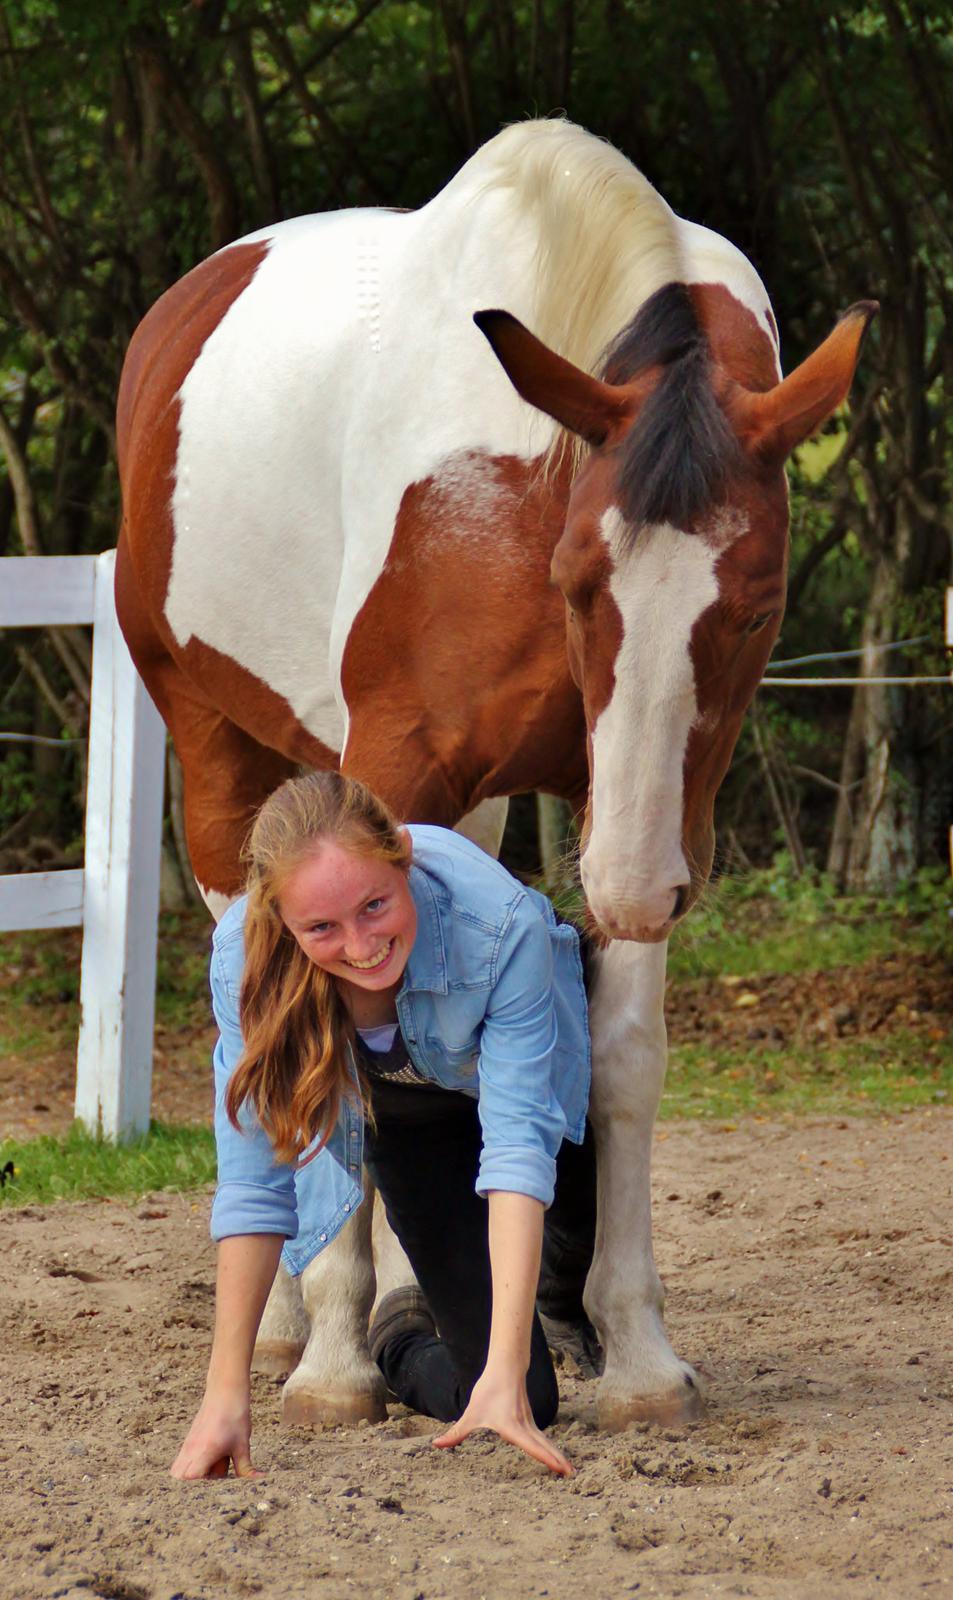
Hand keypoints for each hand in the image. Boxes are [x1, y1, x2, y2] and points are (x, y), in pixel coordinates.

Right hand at [170, 1388, 261, 1480]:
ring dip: (190, 1475)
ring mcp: (187, 1444)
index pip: (189, 1478)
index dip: (199, 1487)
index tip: (213, 1489)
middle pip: (178, 1477)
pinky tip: (208, 1459)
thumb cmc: (235, 1416)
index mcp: (205, 1450)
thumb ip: (246, 1468)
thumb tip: (258, 1479)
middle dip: (191, 1485)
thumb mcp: (242, 1445)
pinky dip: (190, 1466)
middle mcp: (192, 1449)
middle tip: (210, 1479)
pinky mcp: (188, 1440)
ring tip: (210, 1468)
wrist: (225, 1391)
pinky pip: (181, 1460)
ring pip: (177, 1470)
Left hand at [433, 1367, 571, 1476]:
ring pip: (545, 1442)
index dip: (546, 1458)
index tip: (560, 1468)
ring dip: (556, 1455)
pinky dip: (550, 1448)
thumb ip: (456, 1433)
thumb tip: (436, 1444)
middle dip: (557, 1461)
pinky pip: (542, 1438)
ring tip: (568, 1470)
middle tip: (572, 1475)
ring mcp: (529, 1423)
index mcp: (512, 1427)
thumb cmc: (490, 1390)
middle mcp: (524, 1426)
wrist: (505, 1368)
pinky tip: (553, 1455)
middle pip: (544, 1446)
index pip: (532, 1446)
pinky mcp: (529, 1420)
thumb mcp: (471, 1414)